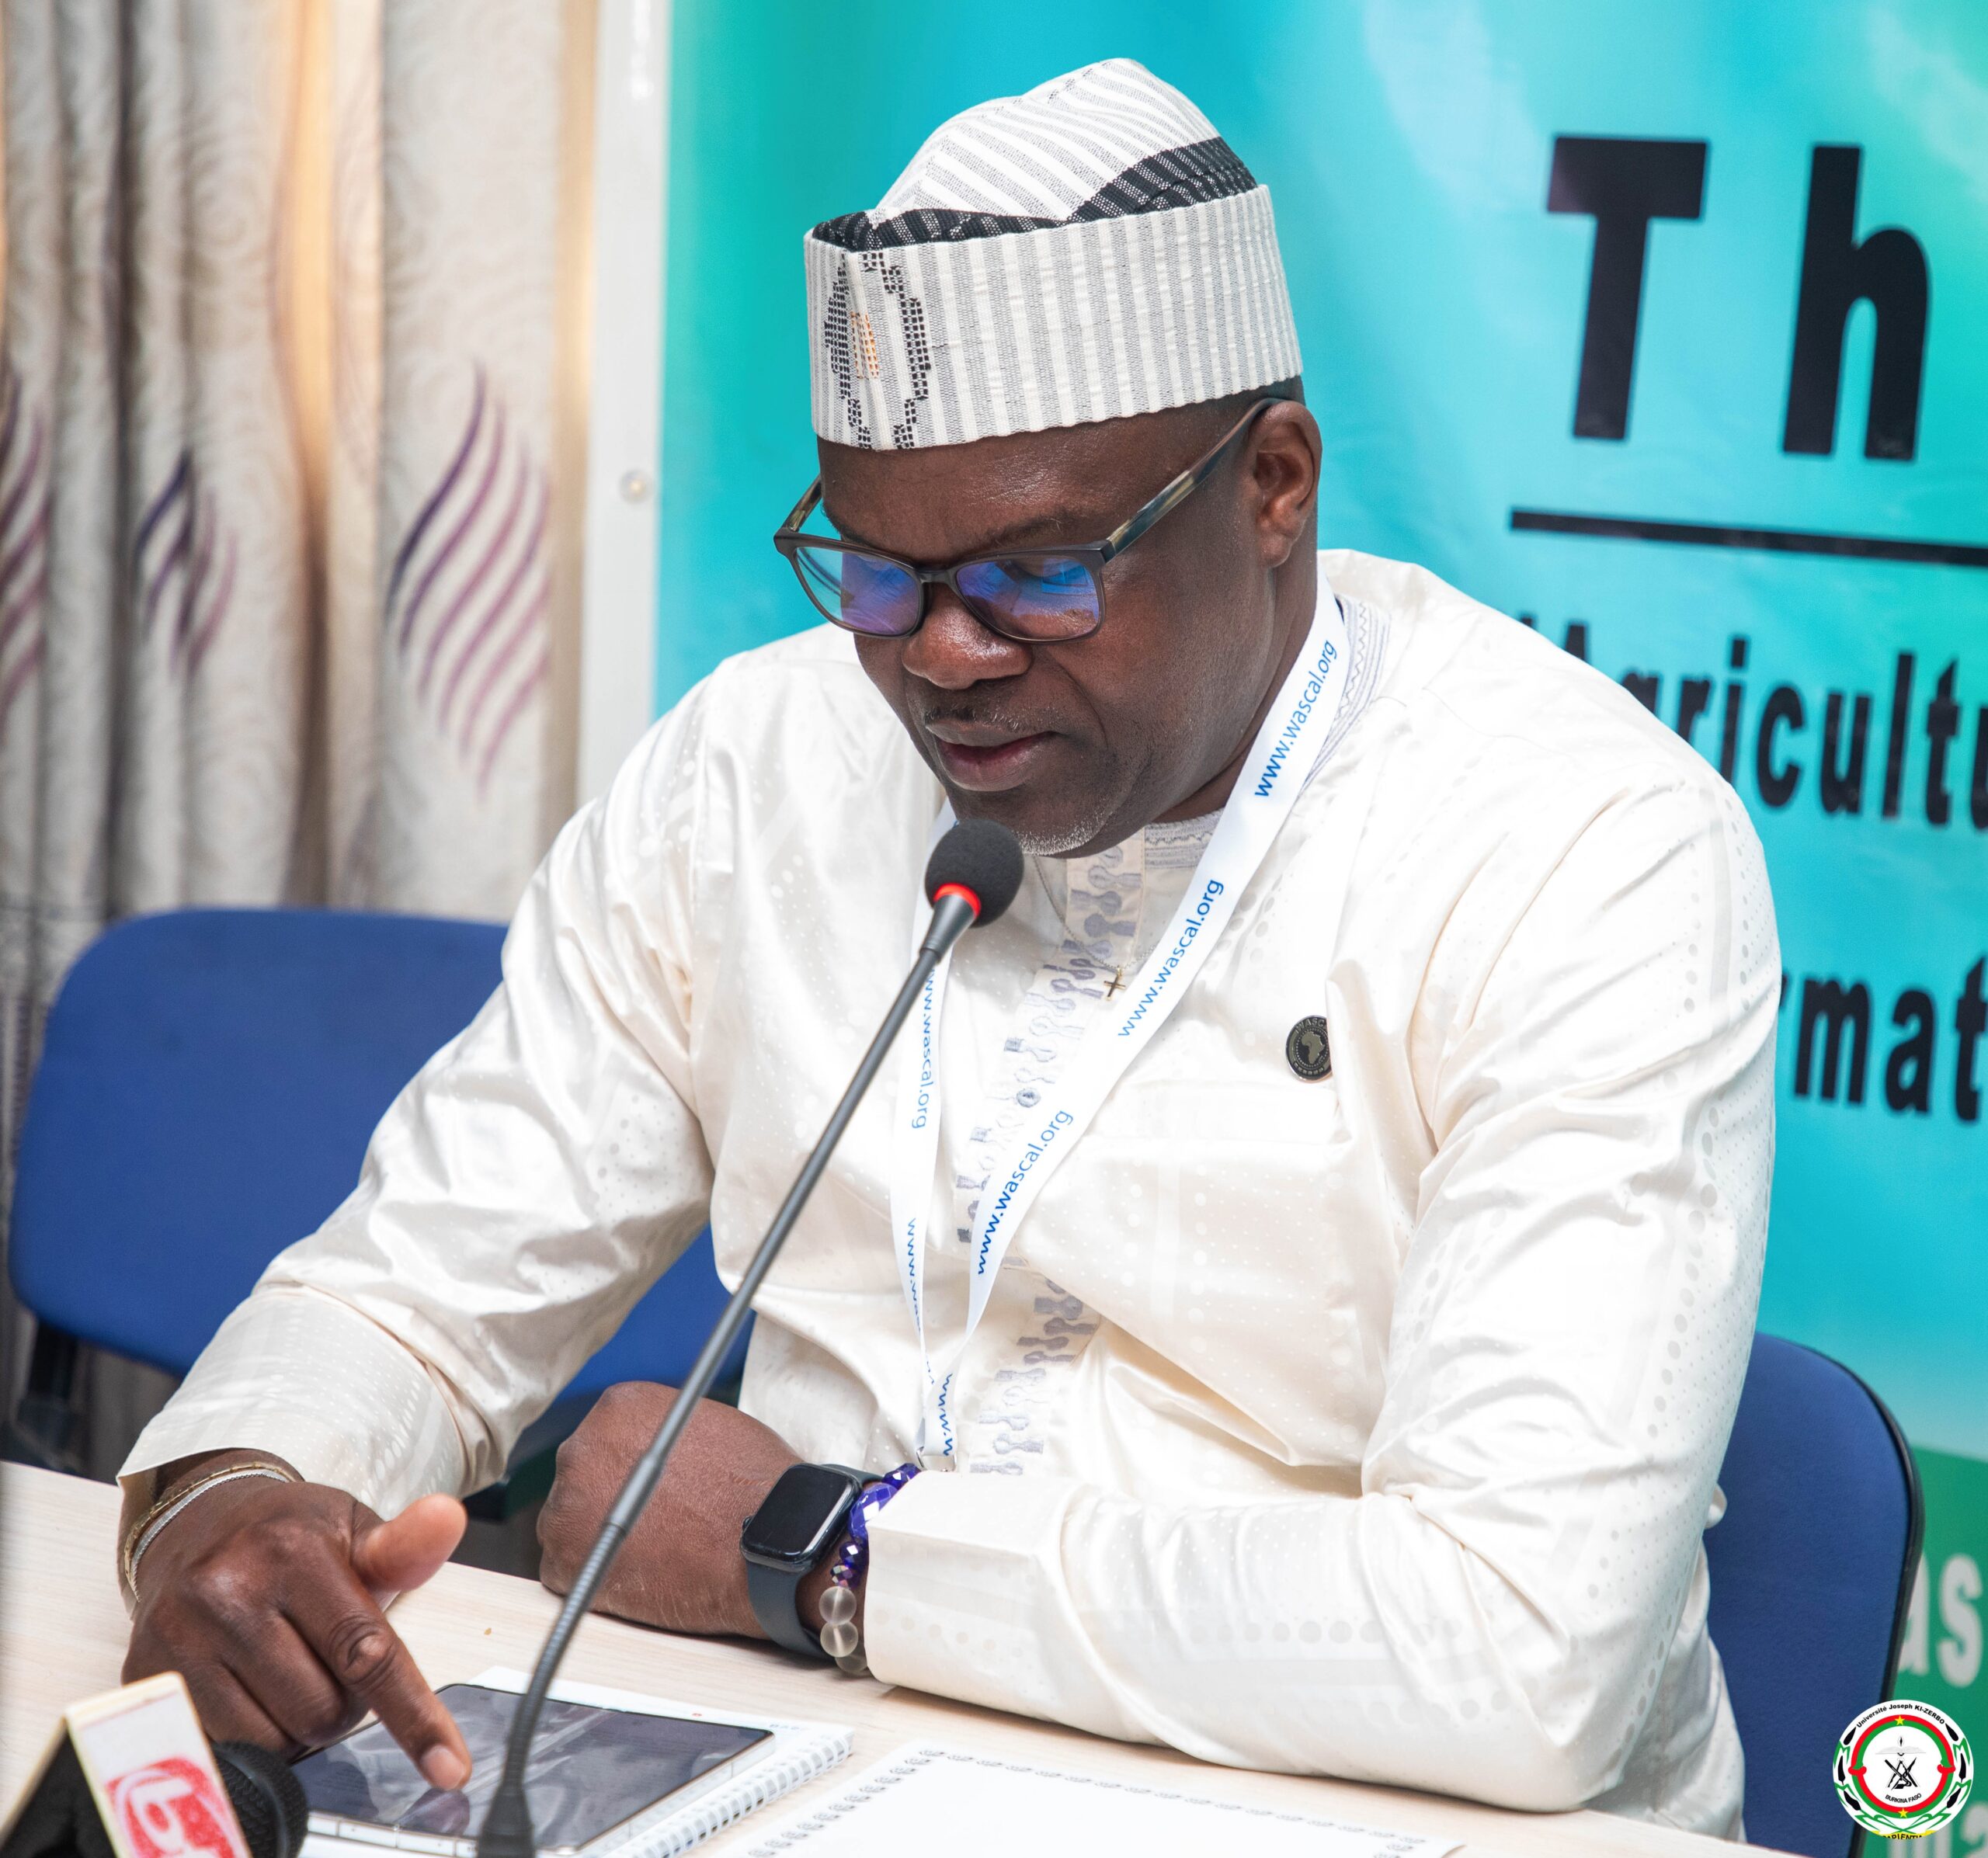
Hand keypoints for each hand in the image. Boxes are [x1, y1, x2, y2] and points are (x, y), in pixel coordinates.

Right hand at [123, 1452, 470, 1788]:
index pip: (366, 1651)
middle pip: (323, 1710)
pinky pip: (223, 1748)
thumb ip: (404, 1549)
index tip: (448, 1767)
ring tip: (287, 1669)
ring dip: (296, 1723)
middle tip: (328, 1660)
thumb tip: (446, 1519)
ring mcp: (180, 1637)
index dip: (412, 1715)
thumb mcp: (353, 1528)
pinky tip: (249, 1688)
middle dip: (343, 1702)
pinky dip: (252, 1734)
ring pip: (275, 1741)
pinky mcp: (145, 1676)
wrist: (198, 1524)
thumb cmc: (288, 1535)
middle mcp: (229, 1592)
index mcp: (293, 1551)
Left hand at [539, 1384, 833, 1638]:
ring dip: (596, 1540)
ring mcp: (566, 1505)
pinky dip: (593, 1579)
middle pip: (581, 1476)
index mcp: (617, 1407)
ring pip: (568, 1523)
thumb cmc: (754, 1486)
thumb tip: (657, 1453)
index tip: (646, 1490)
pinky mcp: (563, 1561)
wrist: (771, 1543)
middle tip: (646, 1525)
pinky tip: (633, 1581)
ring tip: (646, 1556)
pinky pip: (565, 1571)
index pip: (605, 1436)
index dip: (626, 1467)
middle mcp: (581, 1446)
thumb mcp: (710, 1423)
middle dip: (605, 1500)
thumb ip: (666, 1430)